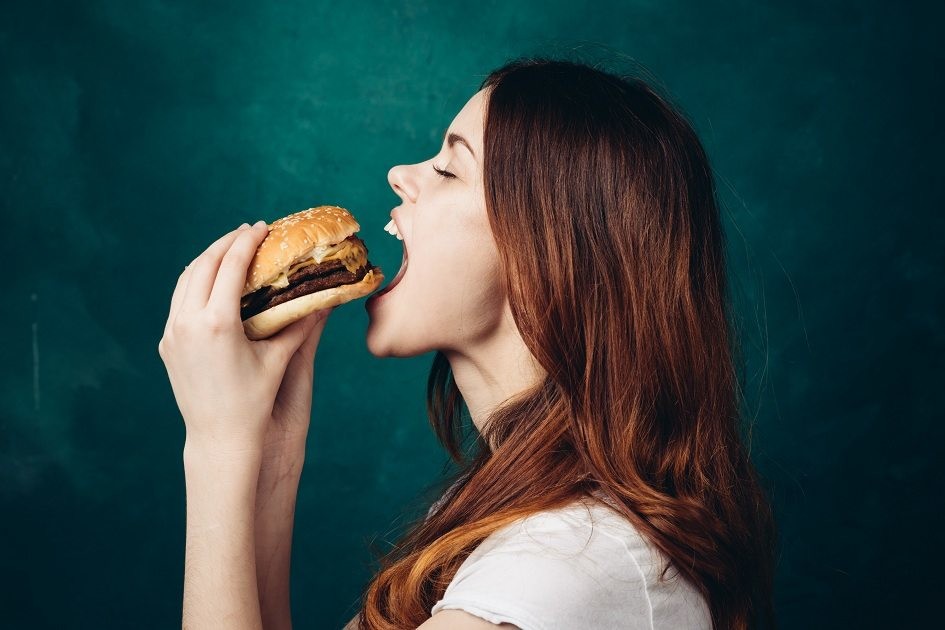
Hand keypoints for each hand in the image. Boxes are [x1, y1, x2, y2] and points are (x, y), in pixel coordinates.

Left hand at [158, 221, 330, 456]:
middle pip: (203, 265)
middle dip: (225, 244)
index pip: (230, 267)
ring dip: (207, 260)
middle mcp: (188, 323)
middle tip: (247, 233)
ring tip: (229, 250)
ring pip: (185, 280)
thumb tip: (324, 299)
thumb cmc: (255, 402)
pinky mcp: (167, 344)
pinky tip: (211, 282)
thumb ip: (299, 325)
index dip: (247, 243)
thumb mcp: (279, 359)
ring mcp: (172, 333)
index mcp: (217, 323)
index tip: (261, 228)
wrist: (219, 439)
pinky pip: (179, 301)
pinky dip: (195, 282)